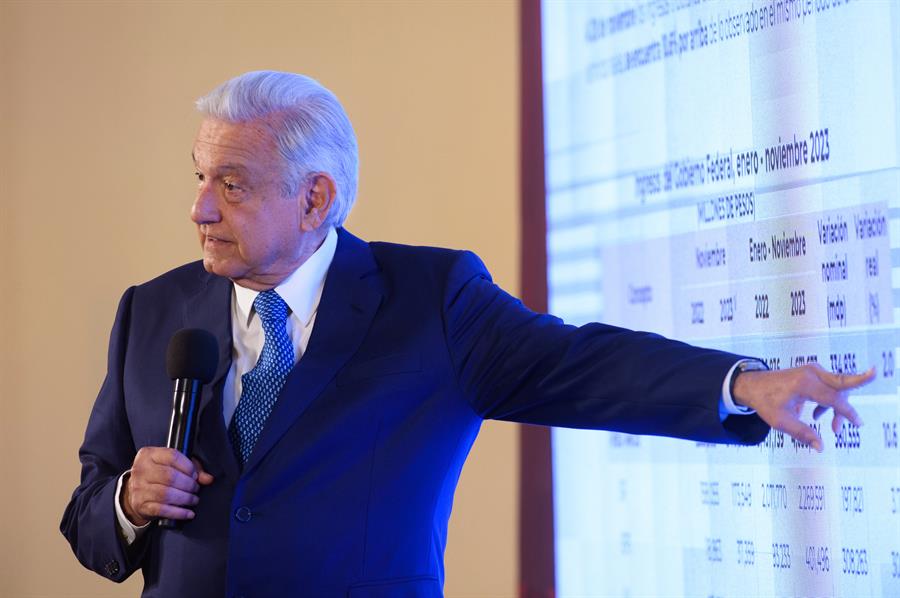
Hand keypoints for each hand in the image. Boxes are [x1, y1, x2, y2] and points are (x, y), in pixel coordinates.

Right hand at [122, 447, 213, 525]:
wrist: (136, 494)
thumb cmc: (157, 476)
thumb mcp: (172, 465)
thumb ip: (192, 467)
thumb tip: (208, 478)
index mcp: (148, 455)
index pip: (172, 456)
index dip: (188, 466)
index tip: (195, 474)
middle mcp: (141, 470)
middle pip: (170, 476)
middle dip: (188, 484)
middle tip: (195, 488)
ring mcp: (139, 489)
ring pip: (166, 494)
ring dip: (185, 498)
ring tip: (193, 499)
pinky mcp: (141, 505)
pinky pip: (163, 510)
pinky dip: (179, 512)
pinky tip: (188, 513)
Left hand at [732, 363, 874, 451]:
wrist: (752, 385)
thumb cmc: (765, 401)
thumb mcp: (780, 421)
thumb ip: (802, 433)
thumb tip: (820, 447)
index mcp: (804, 384)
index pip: (834, 397)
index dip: (848, 412)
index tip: (858, 423)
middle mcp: (811, 373)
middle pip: (842, 386)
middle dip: (849, 405)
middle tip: (857, 420)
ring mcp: (812, 370)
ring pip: (837, 388)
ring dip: (837, 407)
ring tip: (833, 429)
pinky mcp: (812, 373)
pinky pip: (830, 386)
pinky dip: (829, 401)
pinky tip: (817, 415)